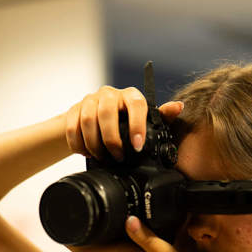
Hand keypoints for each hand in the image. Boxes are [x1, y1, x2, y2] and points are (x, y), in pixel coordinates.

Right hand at [65, 86, 183, 161]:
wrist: (96, 118)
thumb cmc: (125, 121)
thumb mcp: (145, 120)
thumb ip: (161, 116)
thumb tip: (179, 107)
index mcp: (130, 95)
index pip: (136, 104)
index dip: (137, 125)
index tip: (137, 146)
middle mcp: (109, 94)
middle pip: (107, 112)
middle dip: (112, 139)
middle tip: (118, 157)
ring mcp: (90, 101)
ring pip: (88, 120)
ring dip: (94, 144)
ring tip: (102, 157)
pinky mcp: (74, 110)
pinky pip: (73, 127)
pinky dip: (79, 144)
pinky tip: (86, 153)